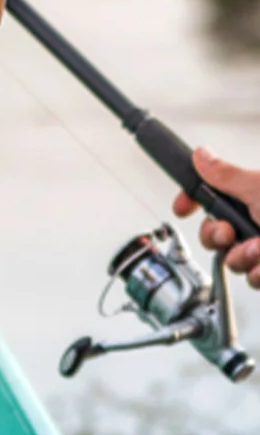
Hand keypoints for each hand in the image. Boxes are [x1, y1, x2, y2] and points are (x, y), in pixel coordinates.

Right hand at [172, 147, 259, 288]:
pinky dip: (259, 273)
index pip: (211, 197)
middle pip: (213, 233)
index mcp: (252, 199)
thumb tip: (201, 155)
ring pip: (231, 260)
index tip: (182, 207)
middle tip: (232, 233)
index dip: (192, 201)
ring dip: (244, 257)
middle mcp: (256, 222)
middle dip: (218, 237)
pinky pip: (251, 279)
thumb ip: (227, 175)